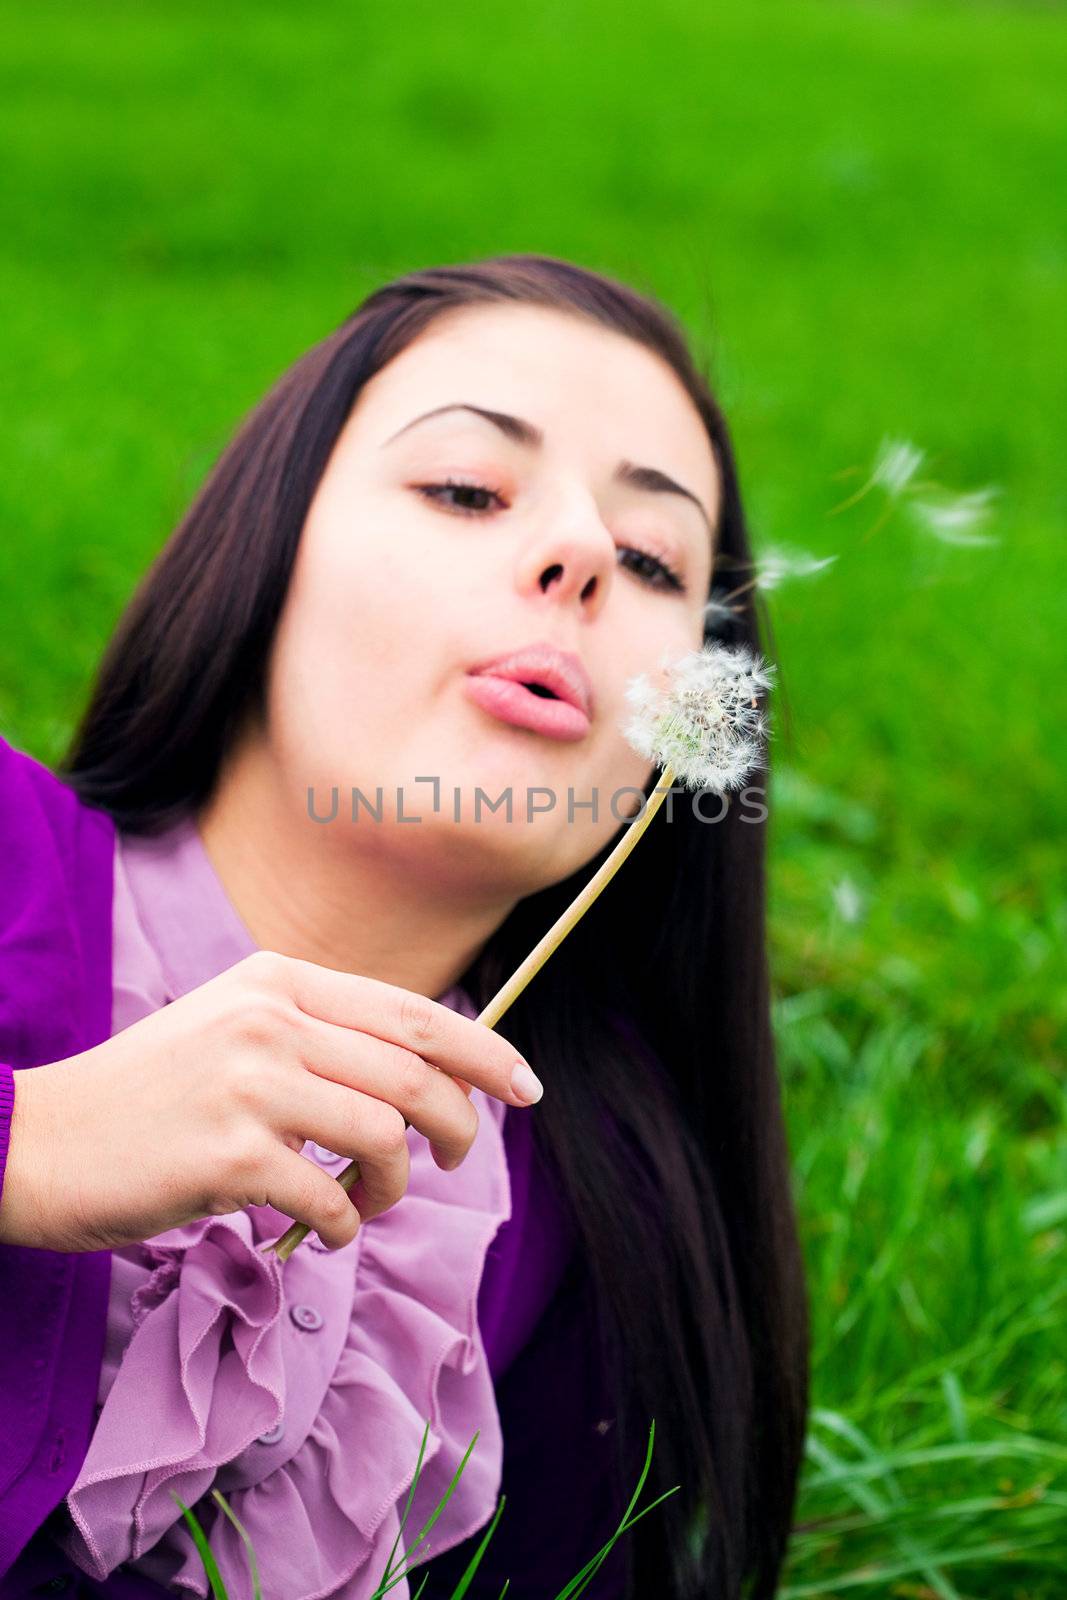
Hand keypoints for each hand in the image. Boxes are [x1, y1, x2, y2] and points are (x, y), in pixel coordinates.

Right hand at [0, 949, 540, 1253]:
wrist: (40, 1139)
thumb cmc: (149, 1095)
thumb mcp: (234, 1028)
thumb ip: (319, 1037)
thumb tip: (422, 1080)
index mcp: (279, 980)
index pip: (414, 1013)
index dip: (485, 1052)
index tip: (526, 1087)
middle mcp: (272, 1019)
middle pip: (415, 1074)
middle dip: (459, 1125)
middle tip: (452, 1160)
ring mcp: (251, 1082)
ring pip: (386, 1136)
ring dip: (392, 1186)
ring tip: (363, 1202)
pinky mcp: (231, 1152)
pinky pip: (332, 1198)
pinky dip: (340, 1226)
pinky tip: (311, 1229)